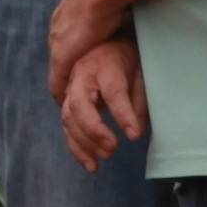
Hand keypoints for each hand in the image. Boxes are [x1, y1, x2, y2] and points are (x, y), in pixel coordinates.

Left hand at [43, 0, 132, 99]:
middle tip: (72, 85)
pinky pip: (58, 80)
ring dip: (63, 82)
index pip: (65, 37)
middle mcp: (57, 28)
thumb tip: (125, 5)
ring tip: (68, 98)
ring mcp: (57, 41)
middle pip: (58, 53)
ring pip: (56, 69)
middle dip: (65, 69)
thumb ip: (109, 5)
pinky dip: (61, 91)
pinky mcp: (63, 55)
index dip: (73, 52)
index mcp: (67, 12)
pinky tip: (66, 101)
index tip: (79, 62)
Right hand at [59, 24, 149, 171]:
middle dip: (93, 130)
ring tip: (103, 159)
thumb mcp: (140, 71)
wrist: (103, 42)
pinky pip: (66, 126)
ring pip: (68, 118)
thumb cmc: (126, 59)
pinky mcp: (67, 101)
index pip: (113, 91)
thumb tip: (137, 130)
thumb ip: (139, 98)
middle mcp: (82, 75)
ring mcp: (71, 88)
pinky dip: (76, 147)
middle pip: (79, 105)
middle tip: (112, 148)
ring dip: (83, 143)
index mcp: (106, 65)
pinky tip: (90, 163)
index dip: (123, 114)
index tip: (134, 135)